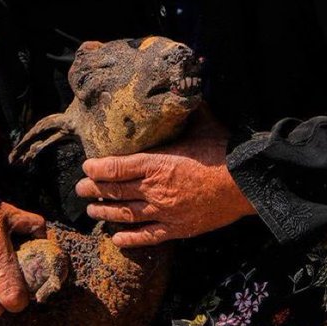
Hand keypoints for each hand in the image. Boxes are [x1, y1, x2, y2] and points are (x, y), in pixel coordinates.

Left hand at [74, 111, 255, 247]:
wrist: (246, 184)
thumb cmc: (224, 151)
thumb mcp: (203, 123)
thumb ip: (186, 109)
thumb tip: (181, 88)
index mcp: (157, 162)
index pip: (116, 167)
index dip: (97, 169)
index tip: (86, 167)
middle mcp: (155, 189)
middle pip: (115, 191)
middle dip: (94, 190)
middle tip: (80, 189)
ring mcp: (165, 212)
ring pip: (125, 214)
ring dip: (105, 212)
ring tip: (91, 210)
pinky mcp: (178, 229)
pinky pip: (147, 236)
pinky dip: (129, 238)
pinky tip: (116, 237)